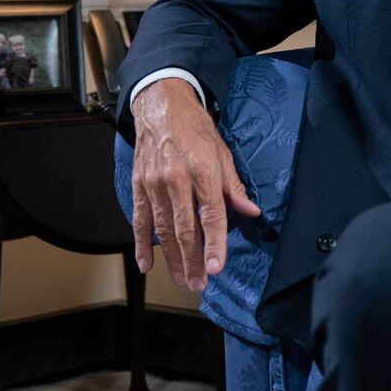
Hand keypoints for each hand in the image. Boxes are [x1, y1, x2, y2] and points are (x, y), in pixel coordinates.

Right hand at [130, 78, 259, 290]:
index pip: (211, 216)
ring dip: (172, 258)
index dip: (215, 244)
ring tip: (181, 279)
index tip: (216, 267)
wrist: (162, 107)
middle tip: (199, 283)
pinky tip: (146, 264)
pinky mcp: (139, 185)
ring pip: (163, 229)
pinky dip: (142, 244)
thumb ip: (234, 187)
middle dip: (193, 260)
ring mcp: (154, 184)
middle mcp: (177, 179)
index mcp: (203, 172)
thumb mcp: (223, 153)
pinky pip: (139, 220)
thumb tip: (251, 212)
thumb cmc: (196, 130)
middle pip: (186, 229)